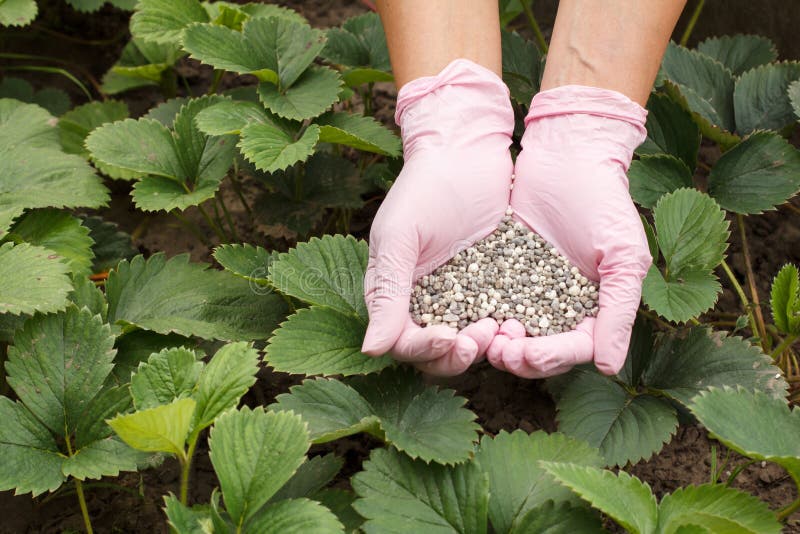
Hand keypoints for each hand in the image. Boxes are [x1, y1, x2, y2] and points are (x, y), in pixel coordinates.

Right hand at [361, 59, 513, 375]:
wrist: (467, 152)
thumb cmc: (423, 188)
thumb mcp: (400, 238)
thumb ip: (388, 292)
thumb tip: (372, 350)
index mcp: (393, 293)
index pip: (402, 342)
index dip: (423, 349)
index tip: (448, 337)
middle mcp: (424, 301)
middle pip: (435, 353)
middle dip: (456, 355)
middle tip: (479, 339)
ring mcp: (460, 295)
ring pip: (468, 342)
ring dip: (482, 347)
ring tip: (502, 330)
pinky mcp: (492, 285)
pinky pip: (497, 318)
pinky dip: (505, 328)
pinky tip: (519, 321)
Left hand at [487, 85, 651, 377]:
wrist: (566, 155)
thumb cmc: (605, 202)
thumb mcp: (622, 257)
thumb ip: (619, 311)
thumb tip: (610, 369)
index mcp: (593, 309)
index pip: (573, 349)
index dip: (552, 358)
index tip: (531, 353)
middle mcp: (558, 307)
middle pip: (538, 351)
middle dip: (519, 357)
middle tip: (501, 349)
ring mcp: (526, 291)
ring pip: (509, 334)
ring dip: (496, 343)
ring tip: (484, 335)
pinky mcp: (498, 272)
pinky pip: (486, 301)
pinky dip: (478, 314)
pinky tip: (467, 315)